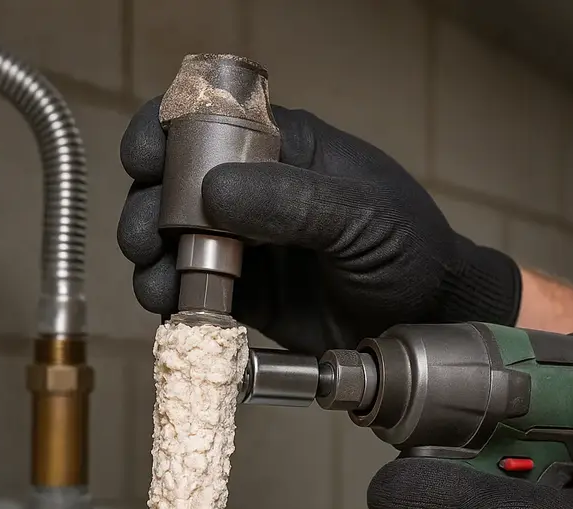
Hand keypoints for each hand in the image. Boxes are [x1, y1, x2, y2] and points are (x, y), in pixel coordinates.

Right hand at [118, 98, 521, 352]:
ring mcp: (245, 244)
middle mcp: (254, 191)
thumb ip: (292, 201)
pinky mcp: (245, 296)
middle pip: (172, 184)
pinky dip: (172, 297)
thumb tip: (213, 193)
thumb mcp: (361, 215)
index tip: (144, 160)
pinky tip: (174, 307)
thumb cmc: (409, 251)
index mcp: (284, 149)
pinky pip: (191, 290)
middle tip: (146, 239)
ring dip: (151, 257)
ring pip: (172, 239)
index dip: (163, 133)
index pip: (206, 121)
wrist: (428, 321)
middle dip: (147, 207)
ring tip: (157, 282)